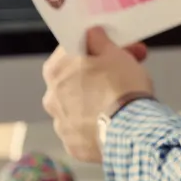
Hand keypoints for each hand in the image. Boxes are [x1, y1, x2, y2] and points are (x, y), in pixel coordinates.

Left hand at [42, 27, 152, 163]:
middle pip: (76, 78)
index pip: (72, 50)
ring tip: (123, 99)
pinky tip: (117, 119)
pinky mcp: (73, 145)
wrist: (130, 130)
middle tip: (126, 71)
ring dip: (97, 98)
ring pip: (80, 104)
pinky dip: (98, 122)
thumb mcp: (114, 53)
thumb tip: (91, 34)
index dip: (97, 46)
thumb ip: (98, 41)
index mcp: (56, 70)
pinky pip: (85, 128)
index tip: (115, 48)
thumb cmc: (121, 86)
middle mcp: (51, 97)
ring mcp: (60, 124)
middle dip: (99, 72)